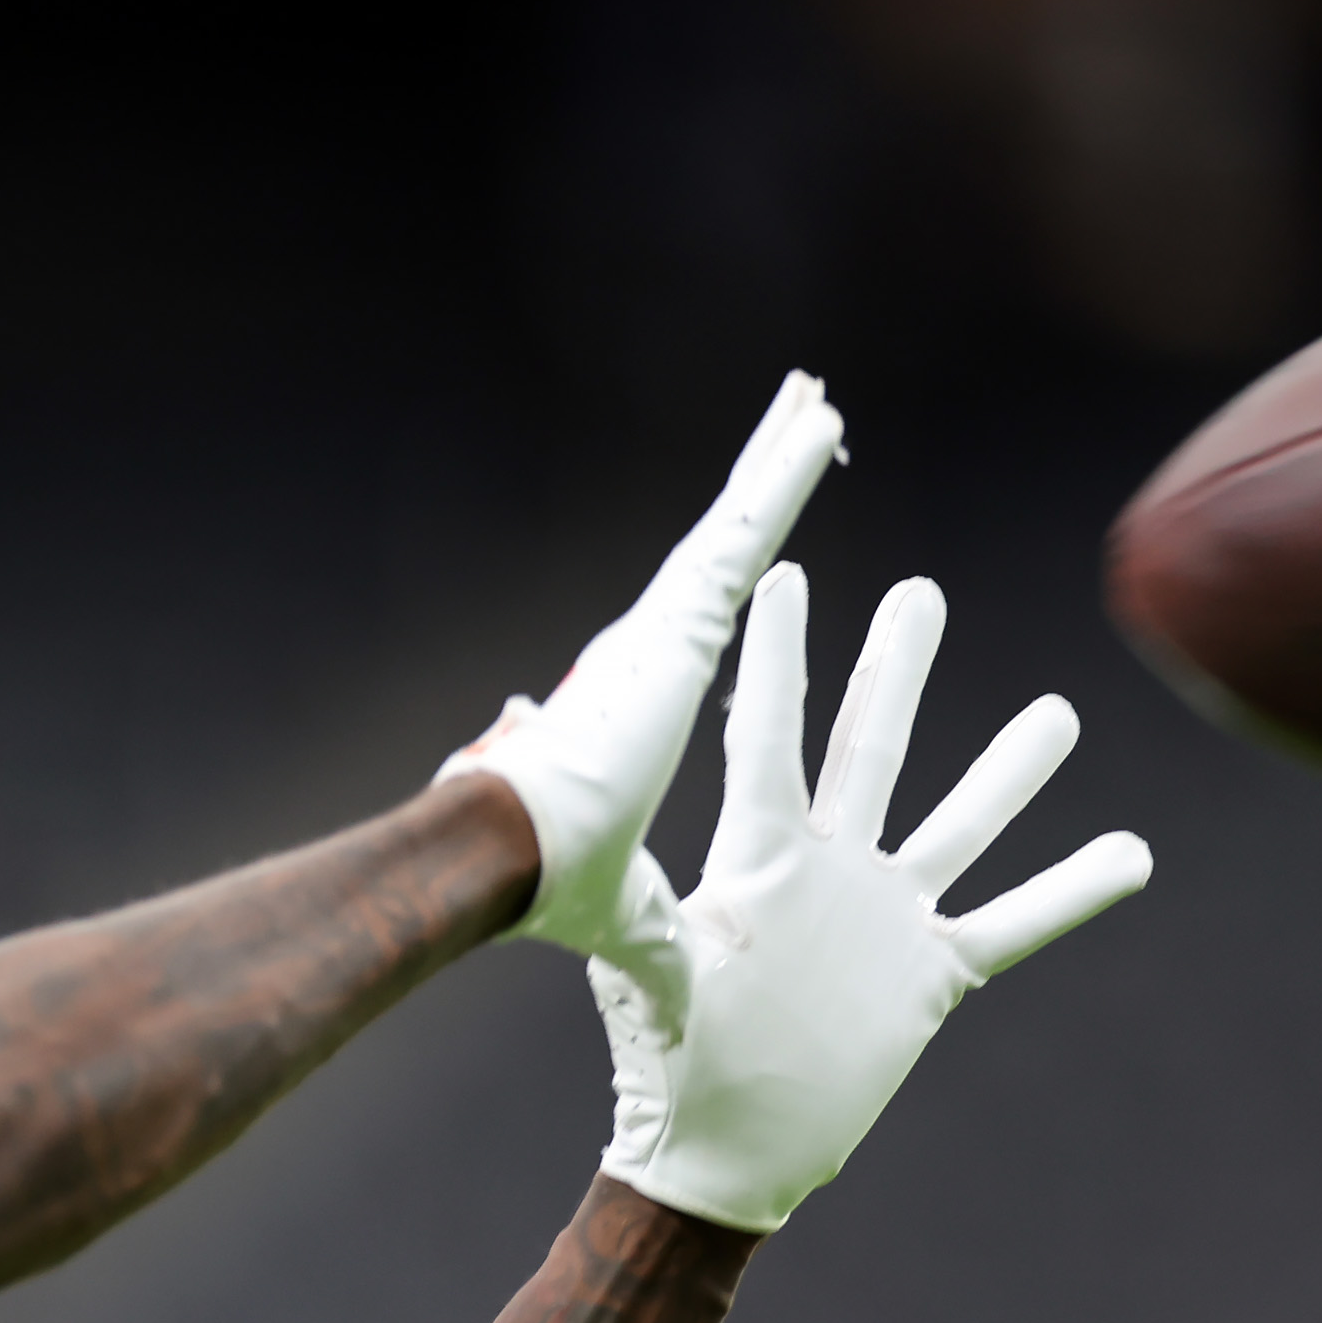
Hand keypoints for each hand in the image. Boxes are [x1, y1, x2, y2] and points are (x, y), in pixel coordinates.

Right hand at [440, 371, 847, 957]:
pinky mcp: (673, 624)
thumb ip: (631, 902)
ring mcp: (657, 633)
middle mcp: (642, 655)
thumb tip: (601, 917)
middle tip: (790, 434)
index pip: (692, 632)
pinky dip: (779, 476)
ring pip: (733, 531)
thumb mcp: (612, 897)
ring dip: (773, 464)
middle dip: (751, 497)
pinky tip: (816, 422)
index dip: (719, 589)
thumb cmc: (542, 882)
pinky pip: (743, 532)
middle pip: (715, 560)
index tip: (740, 557)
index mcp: (630, 710)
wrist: (506, 858)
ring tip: (814, 405)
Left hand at [588, 564, 1151, 1234]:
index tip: (785, 577)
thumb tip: (598, 874)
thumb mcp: (649, 982)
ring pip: (959, 824)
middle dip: (895, 670)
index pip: (769, 738)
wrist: (720, 1158)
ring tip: (1060, 711)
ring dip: (1009, 771)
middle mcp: (829, 871)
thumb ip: (649, 922)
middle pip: (872, 750)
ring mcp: (883, 918)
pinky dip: (1071, 891)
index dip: (779, 660)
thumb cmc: (666, 1073)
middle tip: (921, 592)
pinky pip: (1014, 923)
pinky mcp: (926, 977)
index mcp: (756, 861)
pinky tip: (1133, 852)